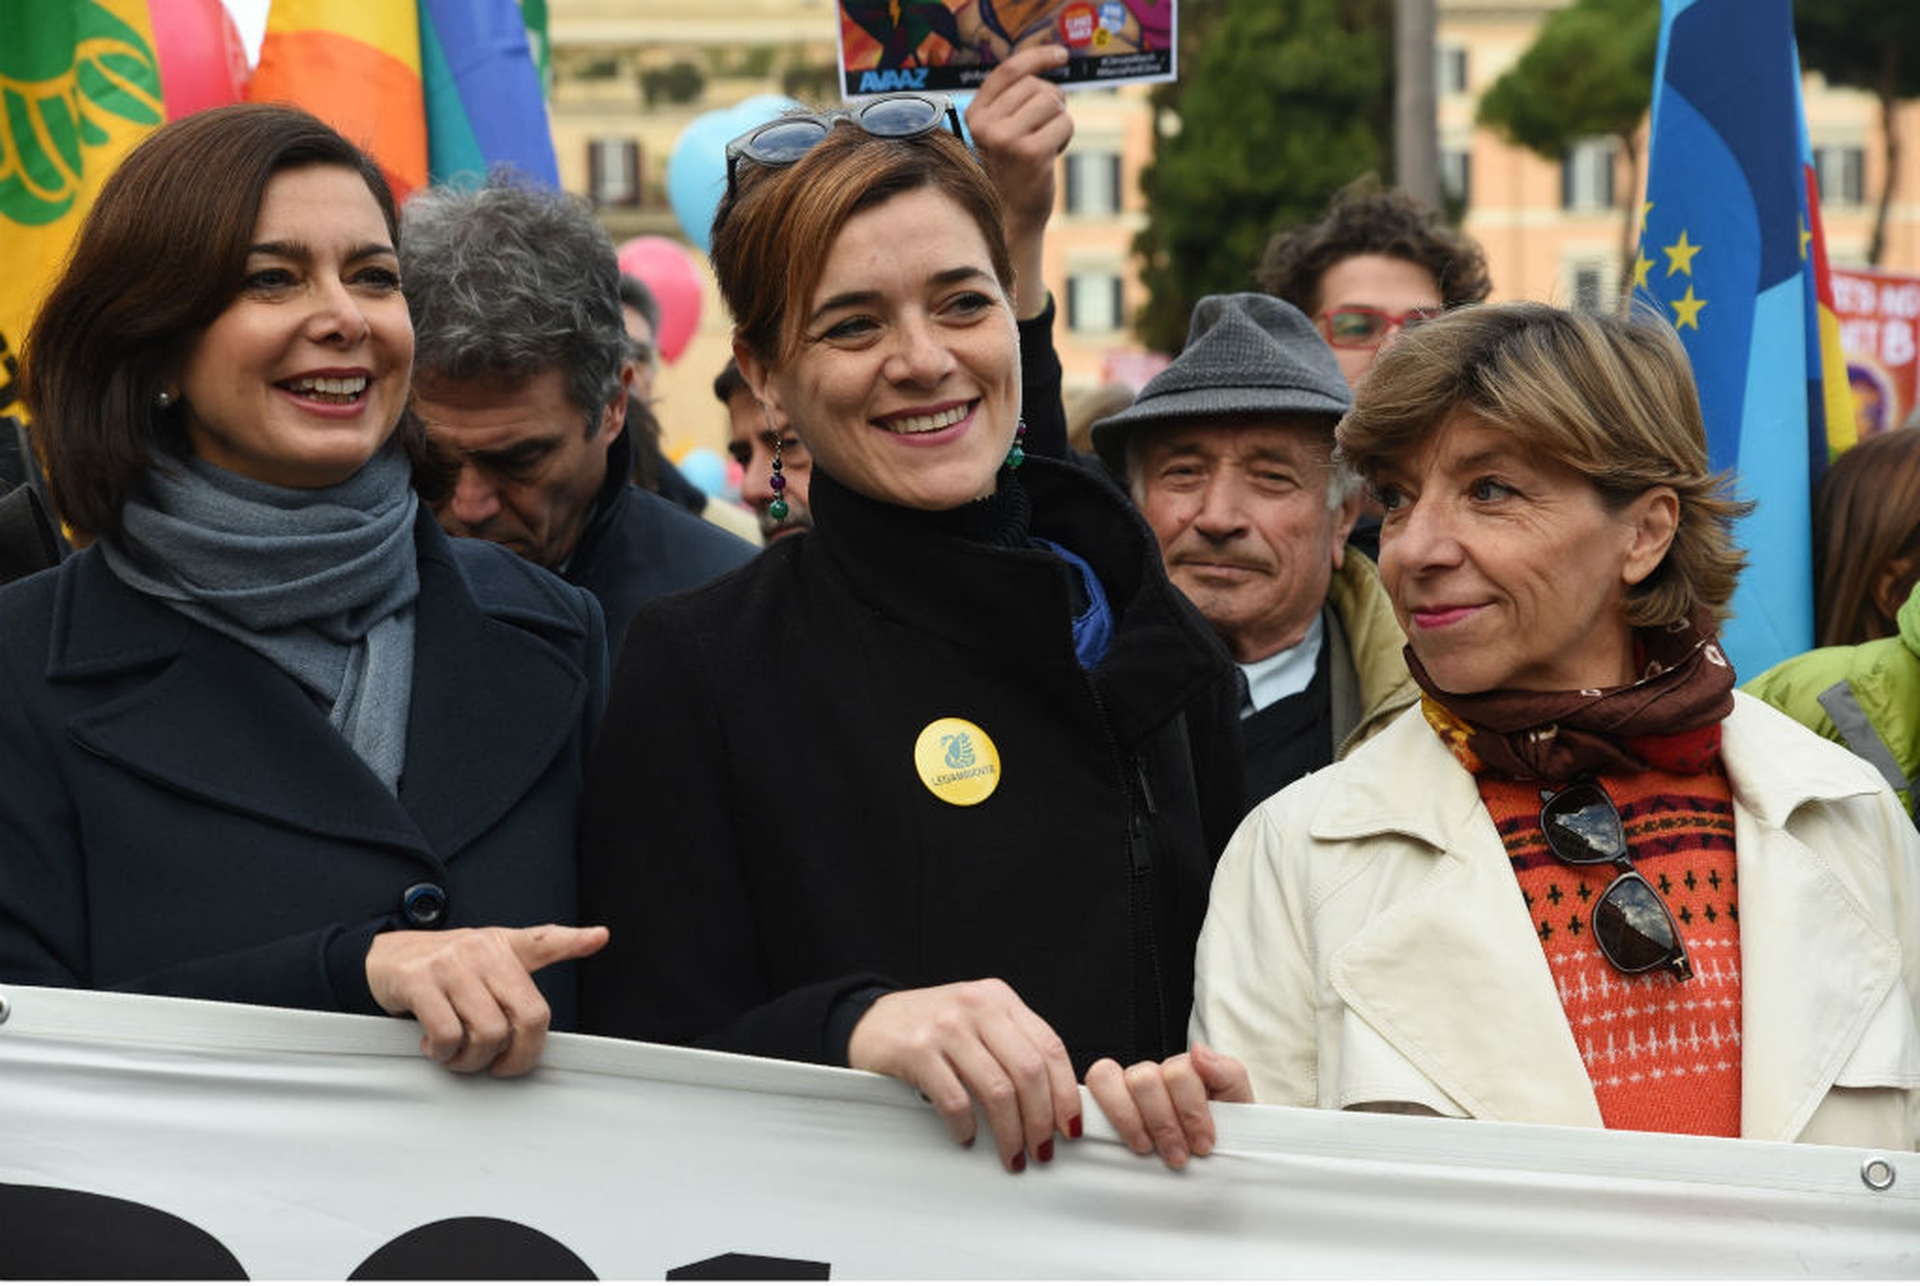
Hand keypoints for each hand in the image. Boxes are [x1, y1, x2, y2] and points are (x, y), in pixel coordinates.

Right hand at [366, 924, 609, 1077]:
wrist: (385, 957)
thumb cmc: (443, 966)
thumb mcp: (486, 958)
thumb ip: (523, 970)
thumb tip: (569, 973)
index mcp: (504, 946)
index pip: (544, 940)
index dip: (575, 940)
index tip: (598, 937)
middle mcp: (482, 951)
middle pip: (527, 1015)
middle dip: (518, 1055)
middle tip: (499, 1064)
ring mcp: (451, 965)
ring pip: (488, 1033)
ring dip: (474, 1060)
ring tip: (460, 1054)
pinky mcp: (419, 982)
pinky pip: (447, 1035)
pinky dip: (445, 1054)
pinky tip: (436, 1046)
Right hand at [847, 978, 1080, 1172]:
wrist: (869, 1020)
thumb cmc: (931, 1028)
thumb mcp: (978, 1021)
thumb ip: (1012, 1046)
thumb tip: (1055, 1102)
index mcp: (1000, 999)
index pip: (1050, 1047)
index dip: (1065, 1093)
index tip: (1069, 1127)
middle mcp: (977, 1006)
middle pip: (1029, 1071)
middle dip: (1040, 1120)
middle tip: (1041, 1150)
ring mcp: (946, 1026)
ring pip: (997, 1090)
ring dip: (1009, 1133)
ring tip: (1011, 1155)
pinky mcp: (916, 1049)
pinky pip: (955, 1099)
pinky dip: (966, 1126)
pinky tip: (966, 1137)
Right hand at [965, 44, 1072, 318]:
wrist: (1009, 221)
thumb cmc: (1011, 175)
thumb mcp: (1001, 135)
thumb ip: (1013, 105)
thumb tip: (1048, 72)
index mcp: (975, 116)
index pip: (1009, 71)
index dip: (1038, 56)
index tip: (1061, 55)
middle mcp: (986, 125)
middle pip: (1037, 86)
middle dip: (1052, 102)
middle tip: (1046, 129)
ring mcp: (1007, 139)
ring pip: (1052, 102)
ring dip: (1059, 120)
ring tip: (1047, 144)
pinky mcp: (1030, 153)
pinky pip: (1063, 122)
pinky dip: (1065, 136)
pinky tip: (1052, 154)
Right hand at [1085, 1041, 1252, 1168]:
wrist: (1219, 1164)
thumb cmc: (1224, 1136)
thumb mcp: (1239, 1107)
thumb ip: (1228, 1074)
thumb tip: (1199, 1051)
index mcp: (1184, 1069)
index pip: (1177, 1070)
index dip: (1190, 1110)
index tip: (1203, 1144)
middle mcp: (1153, 1075)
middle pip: (1143, 1078)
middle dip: (1162, 1122)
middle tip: (1179, 1155)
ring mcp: (1126, 1090)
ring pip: (1108, 1078)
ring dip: (1130, 1120)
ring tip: (1147, 1149)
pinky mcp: (1106, 1110)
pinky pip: (1089, 1094)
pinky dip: (1102, 1112)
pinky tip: (1119, 1138)